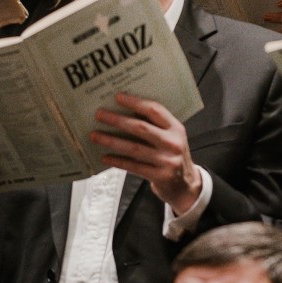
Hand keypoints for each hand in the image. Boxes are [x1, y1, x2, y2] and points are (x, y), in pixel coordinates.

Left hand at [90, 92, 203, 212]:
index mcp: (176, 128)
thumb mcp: (170, 137)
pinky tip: (105, 157)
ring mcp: (167, 160)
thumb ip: (154, 125)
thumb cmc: (172, 155)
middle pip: (141, 128)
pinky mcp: (159, 176)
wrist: (186, 184)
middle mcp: (173, 142)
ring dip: (112, 141)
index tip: (118, 97)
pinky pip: (133, 166)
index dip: (136, 102)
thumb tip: (127, 110)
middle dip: (118, 120)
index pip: (155, 110)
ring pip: (134, 148)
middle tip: (100, 115)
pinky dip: (117, 161)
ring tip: (95, 136)